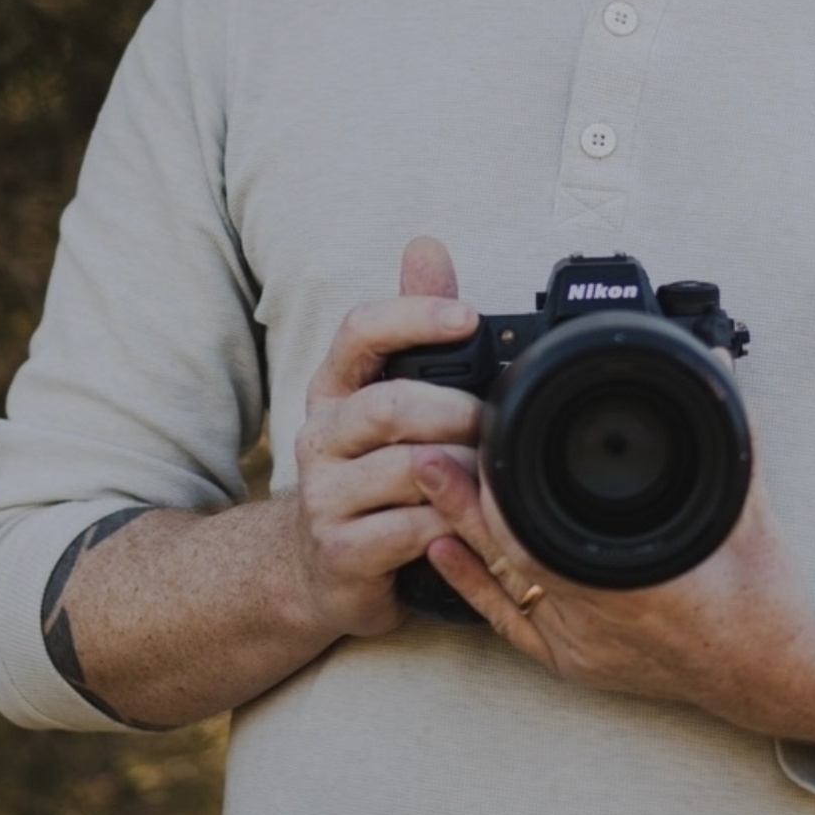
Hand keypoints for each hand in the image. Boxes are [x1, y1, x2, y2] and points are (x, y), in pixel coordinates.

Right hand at [289, 236, 480, 642]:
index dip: (414, 316)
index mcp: (334, 388)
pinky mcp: (342, 552)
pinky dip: (453, 524)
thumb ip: (411, 329)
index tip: (467, 317)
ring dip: (463, 469)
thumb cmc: (371, 469)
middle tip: (495, 421)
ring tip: (490, 472)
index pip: (359, 330)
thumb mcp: (386, 396)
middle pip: (389, 403)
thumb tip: (425, 247)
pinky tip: (470, 521)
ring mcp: (324, 497)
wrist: (320, 567)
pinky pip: (411, 530)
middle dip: (456, 410)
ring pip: (405, 468)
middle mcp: (320, 436)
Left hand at [411, 446, 814, 748]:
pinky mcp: (574, 661)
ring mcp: (582, 646)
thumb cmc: (764, 605)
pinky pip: (510, 622)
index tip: (472, 451)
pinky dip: (473, 584)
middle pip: (512, 559)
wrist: (770, 681)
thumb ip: (734, 436)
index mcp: (641, 588)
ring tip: (426, 485)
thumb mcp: (753, 514)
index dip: (500, 500)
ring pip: (503, 587)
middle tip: (425, 455)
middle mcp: (601, 623)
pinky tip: (442, 549)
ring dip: (463, 535)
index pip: (547, 542)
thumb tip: (719, 367)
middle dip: (464, 505)